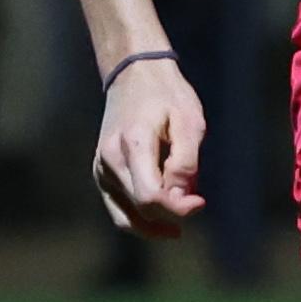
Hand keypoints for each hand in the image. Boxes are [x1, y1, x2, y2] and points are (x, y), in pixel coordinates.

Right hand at [91, 58, 206, 236]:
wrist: (133, 76)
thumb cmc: (167, 96)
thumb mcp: (189, 121)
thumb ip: (185, 161)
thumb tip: (181, 196)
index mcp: (132, 145)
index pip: (149, 197)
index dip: (177, 209)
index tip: (200, 202)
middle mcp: (109, 160)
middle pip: (139, 210)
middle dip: (171, 216)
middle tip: (197, 203)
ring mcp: (100, 169)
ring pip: (124, 217)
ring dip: (154, 225)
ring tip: (181, 219)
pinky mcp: (101, 173)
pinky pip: (118, 208)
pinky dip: (140, 218)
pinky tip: (164, 217)